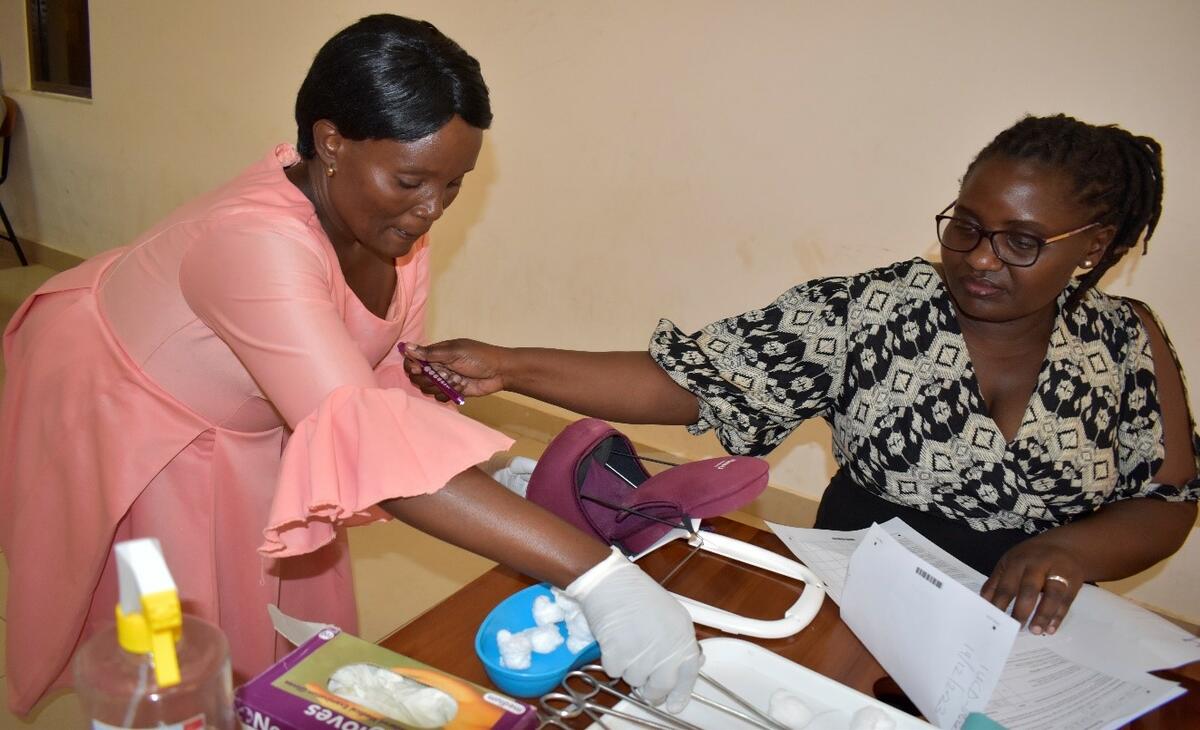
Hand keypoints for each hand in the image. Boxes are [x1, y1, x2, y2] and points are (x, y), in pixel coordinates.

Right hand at [403, 339, 506, 399]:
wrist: (499, 372)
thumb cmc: (479, 357)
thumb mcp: (454, 352)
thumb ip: (430, 353)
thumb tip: (406, 347)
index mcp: (436, 353)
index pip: (414, 360)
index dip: (413, 366)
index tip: (420, 369)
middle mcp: (437, 366)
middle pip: (418, 377)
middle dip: (428, 379)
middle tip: (443, 375)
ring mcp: (444, 380)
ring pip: (427, 388)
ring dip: (440, 386)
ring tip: (456, 380)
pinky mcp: (452, 392)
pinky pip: (439, 397)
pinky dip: (447, 395)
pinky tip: (459, 388)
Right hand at [566, 548, 701, 711]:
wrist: (610, 582)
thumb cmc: (637, 594)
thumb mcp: (670, 614)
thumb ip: (677, 642)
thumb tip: (684, 666)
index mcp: (682, 636)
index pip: (687, 675)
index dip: (680, 693)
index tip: (674, 704)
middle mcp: (666, 648)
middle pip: (660, 686)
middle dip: (651, 690)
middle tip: (643, 685)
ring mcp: (643, 653)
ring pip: (634, 680)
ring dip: (628, 669)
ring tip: (626, 643)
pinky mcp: (619, 655)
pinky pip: (615, 671)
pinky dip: (612, 661)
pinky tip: (614, 640)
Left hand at [980, 539, 1084, 634]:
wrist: (1066, 546)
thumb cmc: (1032, 558)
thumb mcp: (1010, 562)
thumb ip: (997, 581)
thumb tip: (984, 603)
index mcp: (1017, 561)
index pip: (1006, 585)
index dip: (1000, 603)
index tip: (994, 621)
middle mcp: (1038, 566)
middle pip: (1029, 588)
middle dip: (1021, 609)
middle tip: (1015, 627)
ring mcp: (1058, 573)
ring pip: (1052, 595)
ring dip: (1043, 614)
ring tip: (1035, 631)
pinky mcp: (1073, 582)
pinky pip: (1066, 600)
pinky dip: (1059, 616)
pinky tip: (1051, 628)